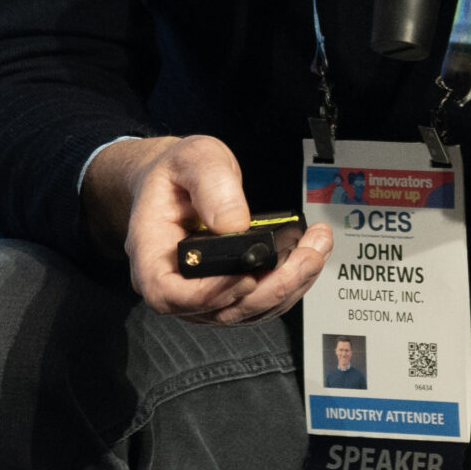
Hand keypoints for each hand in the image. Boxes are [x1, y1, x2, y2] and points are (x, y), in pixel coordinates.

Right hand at [83, 135, 333, 323]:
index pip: (170, 294)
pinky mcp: (228, 292)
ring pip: (247, 310)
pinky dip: (290, 283)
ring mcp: (203, 294)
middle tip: (308, 254)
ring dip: (290, 286)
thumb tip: (234, 224)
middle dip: (272, 287)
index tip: (248, 276)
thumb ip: (212, 185)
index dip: (210, 294)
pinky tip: (309, 255)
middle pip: (220, 309)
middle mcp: (176, 284)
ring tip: (317, 247)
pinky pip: (259, 301)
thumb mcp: (193, 159)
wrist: (178, 181)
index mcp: (153, 255)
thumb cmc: (179, 173)